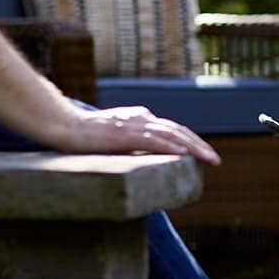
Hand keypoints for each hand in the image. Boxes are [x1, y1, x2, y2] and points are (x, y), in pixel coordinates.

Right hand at [52, 106, 221, 164]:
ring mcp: (132, 125)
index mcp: (141, 118)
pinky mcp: (121, 134)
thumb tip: (152, 154)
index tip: (207, 155)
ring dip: (192, 147)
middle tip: (216, 160)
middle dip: (199, 146)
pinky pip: (150, 140)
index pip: (174, 130)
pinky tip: (181, 153)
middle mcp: (141, 118)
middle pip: (177, 131)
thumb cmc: (88, 135)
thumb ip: (135, 141)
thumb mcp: (118, 135)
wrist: (63, 125)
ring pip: (169, 135)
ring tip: (208, 158)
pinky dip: (168, 146)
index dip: (192, 141)